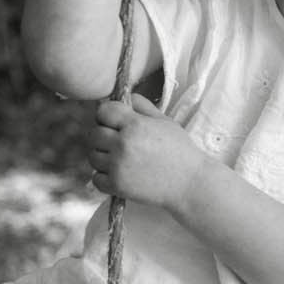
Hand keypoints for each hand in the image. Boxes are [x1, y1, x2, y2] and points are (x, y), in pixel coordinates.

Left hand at [88, 94, 206, 209]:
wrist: (190, 183)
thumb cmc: (180, 151)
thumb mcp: (165, 122)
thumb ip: (143, 106)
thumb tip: (124, 98)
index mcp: (135, 124)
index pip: (103, 111)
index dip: (107, 115)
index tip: (114, 123)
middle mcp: (123, 143)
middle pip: (94, 134)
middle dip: (104, 136)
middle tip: (118, 143)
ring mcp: (118, 166)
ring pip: (93, 156)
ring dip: (103, 157)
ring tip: (119, 160)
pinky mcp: (117, 185)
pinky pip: (96, 178)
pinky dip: (104, 178)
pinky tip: (119, 175)